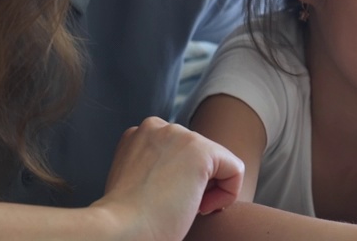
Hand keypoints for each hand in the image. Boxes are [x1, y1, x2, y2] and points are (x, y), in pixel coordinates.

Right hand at [91, 116, 244, 240]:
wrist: (120, 230)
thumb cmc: (127, 218)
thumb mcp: (137, 181)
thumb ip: (155, 166)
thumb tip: (181, 175)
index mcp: (139, 135)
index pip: (180, 154)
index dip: (179, 183)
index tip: (163, 202)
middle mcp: (157, 127)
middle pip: (199, 156)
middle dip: (195, 184)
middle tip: (174, 208)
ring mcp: (179, 135)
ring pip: (218, 162)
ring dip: (208, 190)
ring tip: (184, 209)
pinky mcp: (201, 150)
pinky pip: (235, 170)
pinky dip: (228, 194)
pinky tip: (201, 208)